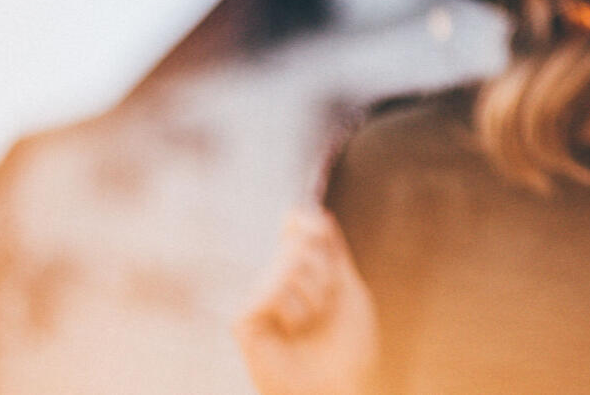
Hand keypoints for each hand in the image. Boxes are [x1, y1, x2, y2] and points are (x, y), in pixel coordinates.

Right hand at [234, 208, 376, 394]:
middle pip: (299, 242)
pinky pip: (268, 292)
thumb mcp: (347, 289)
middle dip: (325, 273)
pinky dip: (292, 313)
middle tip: (326, 306)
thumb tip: (315, 212)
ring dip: (314, 298)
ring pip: (287, 265)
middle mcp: (276, 280)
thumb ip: (331, 251)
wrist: (339, 388)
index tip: (319, 235)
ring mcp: (257, 299)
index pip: (297, 225)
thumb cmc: (347, 347)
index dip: (309, 223)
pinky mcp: (242, 321)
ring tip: (310, 325)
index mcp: (302, 271)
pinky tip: (290, 334)